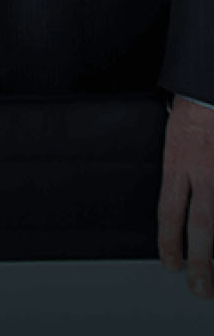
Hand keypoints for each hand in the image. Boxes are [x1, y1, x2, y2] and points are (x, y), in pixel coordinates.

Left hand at [158, 95, 213, 297]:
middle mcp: (202, 171)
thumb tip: (176, 192)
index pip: (169, 211)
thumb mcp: (174, 135)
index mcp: (177, 162)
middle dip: (201, 263)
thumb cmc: (193, 104)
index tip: (169, 263)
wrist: (208, 88)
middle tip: (200, 288)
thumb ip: (178, 166)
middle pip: (201, 227)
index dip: (168, 242)